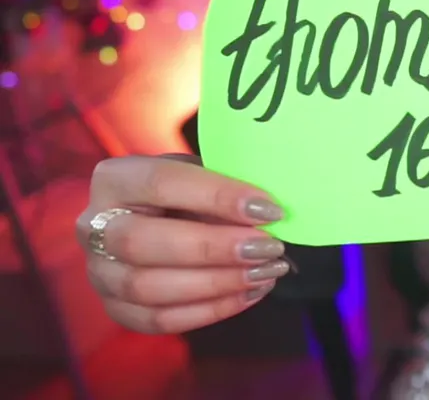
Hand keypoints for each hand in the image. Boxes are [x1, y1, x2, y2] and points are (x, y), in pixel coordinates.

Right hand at [75, 154, 288, 333]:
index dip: (217, 196)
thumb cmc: (188, 190)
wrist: (158, 218)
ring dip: (217, 283)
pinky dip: (210, 310)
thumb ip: (225, 187)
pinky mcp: (115, 308)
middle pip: (142, 243)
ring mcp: (99, 272)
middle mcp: (94, 226)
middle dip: (213, 248)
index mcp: (115, 179)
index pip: (161, 183)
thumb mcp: (202, 174)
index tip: (269, 209)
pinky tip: (249, 293)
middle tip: (268, 248)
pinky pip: (159, 319)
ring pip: (147, 288)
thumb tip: (268, 214)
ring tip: (265, 272)